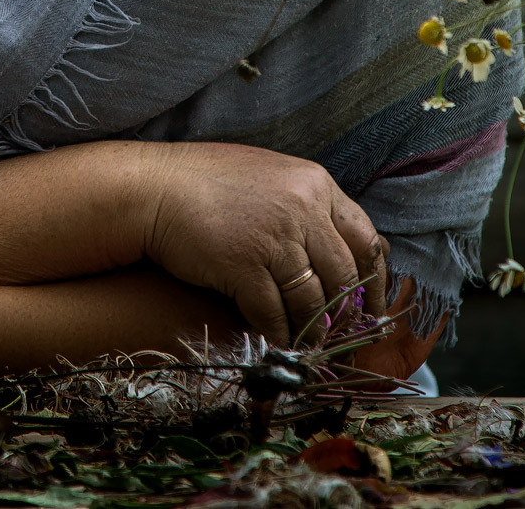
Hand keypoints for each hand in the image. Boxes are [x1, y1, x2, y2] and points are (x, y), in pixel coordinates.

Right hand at [137, 142, 384, 343]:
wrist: (152, 186)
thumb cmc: (205, 181)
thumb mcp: (269, 177)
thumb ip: (304, 205)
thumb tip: (333, 248)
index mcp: (315, 183)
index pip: (365, 238)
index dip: (373, 280)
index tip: (371, 306)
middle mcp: (302, 208)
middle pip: (344, 275)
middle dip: (347, 314)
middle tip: (344, 338)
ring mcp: (275, 237)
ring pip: (312, 300)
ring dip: (312, 330)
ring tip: (309, 345)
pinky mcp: (244, 264)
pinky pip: (273, 312)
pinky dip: (277, 332)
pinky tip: (275, 341)